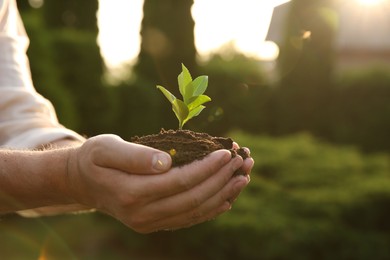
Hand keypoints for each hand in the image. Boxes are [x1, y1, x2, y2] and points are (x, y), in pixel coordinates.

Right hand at [65, 134, 251, 232]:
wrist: (83, 183)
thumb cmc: (95, 159)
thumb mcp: (107, 148)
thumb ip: (135, 156)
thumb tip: (166, 162)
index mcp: (131, 193)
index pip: (179, 182)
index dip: (206, 168)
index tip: (226, 153)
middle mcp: (142, 215)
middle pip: (192, 199)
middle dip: (221, 180)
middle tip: (242, 162)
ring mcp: (149, 223)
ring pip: (195, 211)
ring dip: (223, 194)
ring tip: (243, 177)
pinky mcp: (155, 223)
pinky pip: (189, 218)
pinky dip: (211, 208)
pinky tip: (227, 196)